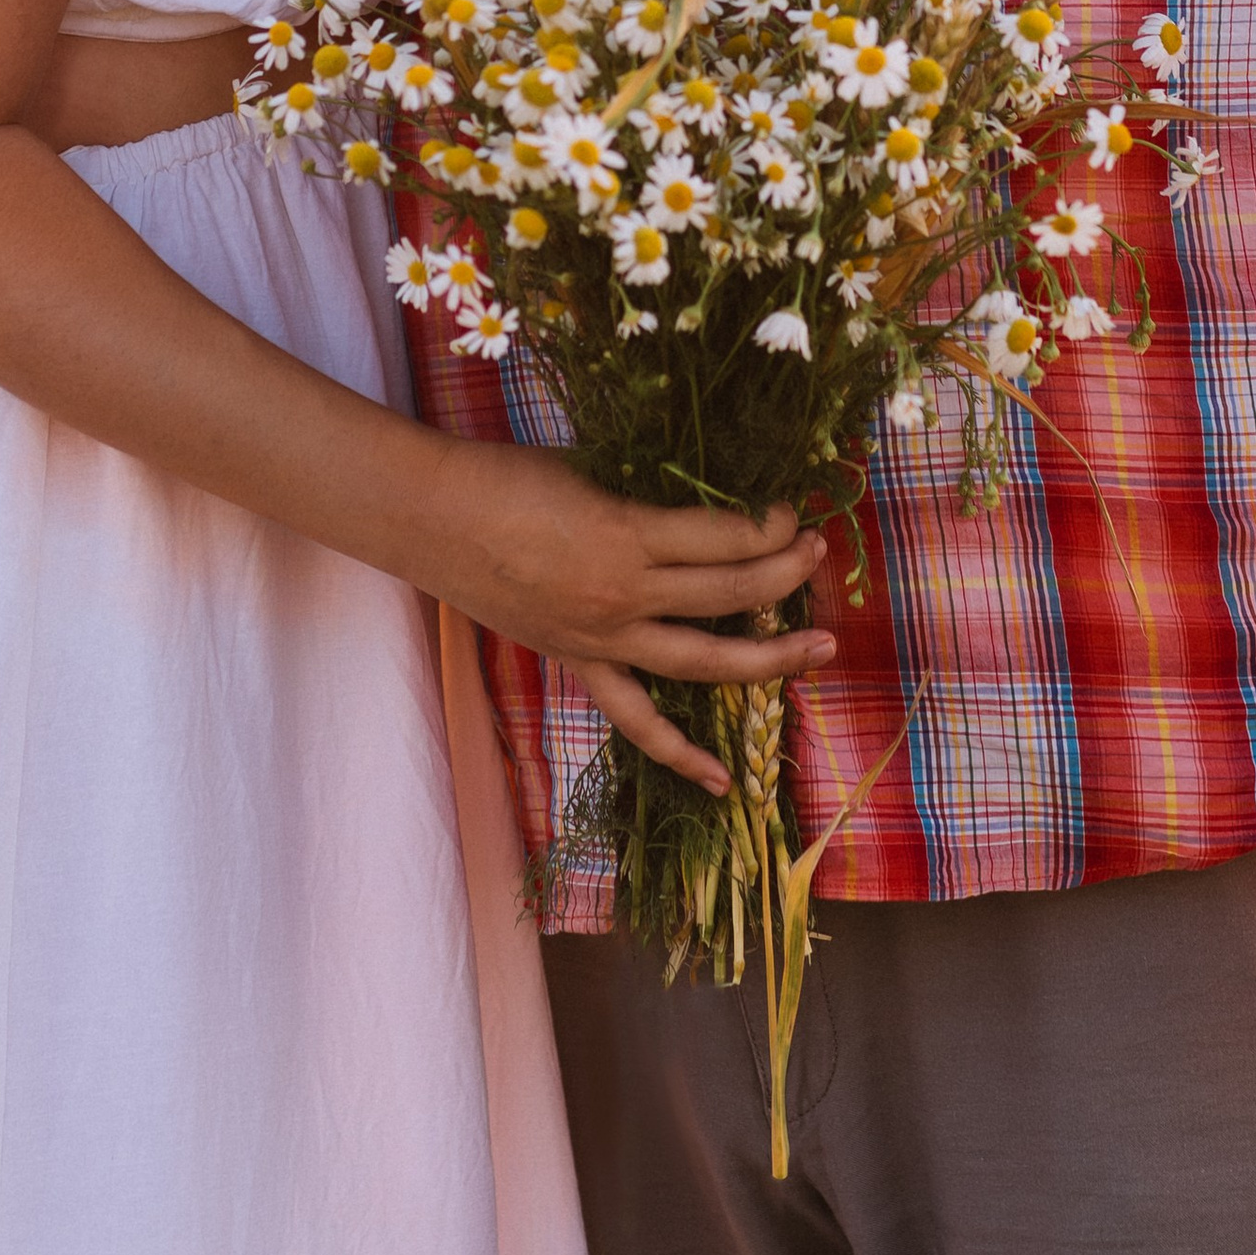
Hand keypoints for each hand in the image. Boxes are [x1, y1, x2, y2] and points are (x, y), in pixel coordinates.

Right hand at [425, 440, 833, 795]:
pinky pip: (638, 719)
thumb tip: (707, 502)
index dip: (771, 524)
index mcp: (629, 534)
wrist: (433, 519)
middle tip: (820, 554)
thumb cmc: (507, 476)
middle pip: (730, 591)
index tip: (792, 510)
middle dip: (786, 572)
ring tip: (822, 648)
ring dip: (770, 657)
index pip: (727, 536)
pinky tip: (725, 783)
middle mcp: (626, 595)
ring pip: (705, 661)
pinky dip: (681, 754)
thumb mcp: (593, 470)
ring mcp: (604, 639)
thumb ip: (648, 495)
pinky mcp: (580, 663)